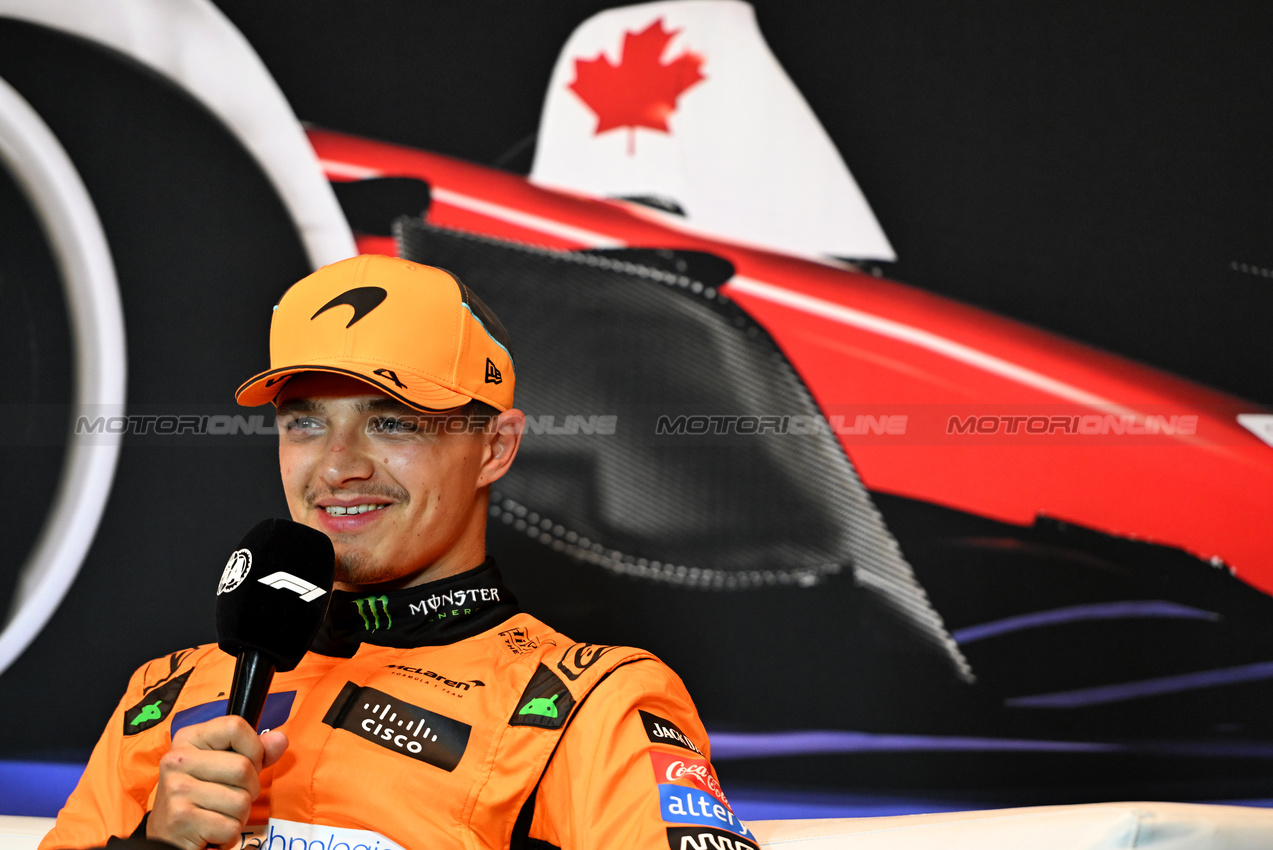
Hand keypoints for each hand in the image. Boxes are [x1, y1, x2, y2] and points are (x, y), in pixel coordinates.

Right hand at [147, 716, 287, 849]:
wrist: (167, 837)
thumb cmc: (201, 797)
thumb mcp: (224, 766)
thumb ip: (255, 751)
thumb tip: (281, 739)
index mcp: (188, 739)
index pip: (235, 726)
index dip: (254, 748)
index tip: (248, 763)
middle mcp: (178, 760)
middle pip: (244, 767)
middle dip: (250, 789)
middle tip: (230, 797)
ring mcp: (177, 789)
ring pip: (241, 800)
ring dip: (239, 815)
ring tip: (219, 814)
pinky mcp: (181, 818)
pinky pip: (230, 826)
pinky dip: (229, 834)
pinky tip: (212, 830)